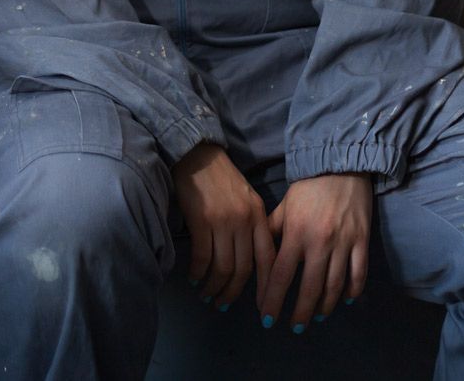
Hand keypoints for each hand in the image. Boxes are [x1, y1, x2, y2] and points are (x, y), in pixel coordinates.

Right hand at [172, 143, 275, 309]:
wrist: (198, 155)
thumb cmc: (221, 179)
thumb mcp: (246, 199)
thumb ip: (252, 225)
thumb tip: (250, 260)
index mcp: (259, 217)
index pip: (268, 259)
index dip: (266, 286)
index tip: (262, 307)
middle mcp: (245, 221)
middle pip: (243, 269)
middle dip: (233, 292)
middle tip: (222, 304)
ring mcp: (223, 222)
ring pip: (223, 267)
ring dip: (214, 286)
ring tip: (206, 294)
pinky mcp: (202, 220)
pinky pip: (202, 256)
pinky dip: (198, 271)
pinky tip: (194, 277)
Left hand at [259, 173, 371, 329]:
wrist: (341, 165)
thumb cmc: (308, 187)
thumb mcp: (284, 207)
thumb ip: (272, 231)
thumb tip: (259, 257)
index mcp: (295, 233)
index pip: (281, 276)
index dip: (272, 300)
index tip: (267, 319)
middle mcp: (319, 242)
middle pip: (309, 288)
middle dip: (300, 312)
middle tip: (294, 327)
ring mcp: (343, 242)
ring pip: (335, 286)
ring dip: (325, 306)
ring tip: (317, 316)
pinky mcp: (362, 240)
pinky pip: (358, 273)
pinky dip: (351, 291)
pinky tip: (344, 300)